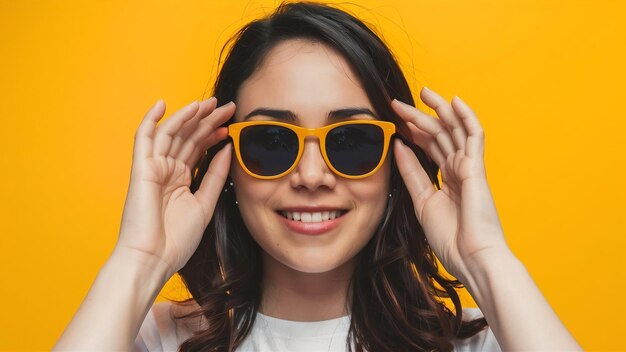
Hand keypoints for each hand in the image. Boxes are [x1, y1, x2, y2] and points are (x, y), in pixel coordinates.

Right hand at [115, 98, 234, 277]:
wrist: (154, 259)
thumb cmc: (177, 240)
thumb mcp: (205, 203)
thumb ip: (216, 175)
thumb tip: (228, 148)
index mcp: (180, 179)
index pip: (197, 148)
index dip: (213, 134)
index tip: (230, 124)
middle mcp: (166, 170)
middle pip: (188, 137)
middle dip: (207, 120)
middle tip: (227, 106)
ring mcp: (153, 168)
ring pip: (171, 133)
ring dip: (189, 116)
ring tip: (209, 103)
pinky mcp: (141, 169)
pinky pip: (144, 138)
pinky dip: (150, 120)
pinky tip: (163, 104)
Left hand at [391, 87, 508, 282]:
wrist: (471, 258)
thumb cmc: (451, 237)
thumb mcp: (422, 200)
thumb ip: (411, 172)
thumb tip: (399, 145)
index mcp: (447, 179)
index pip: (429, 147)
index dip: (412, 131)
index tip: (394, 120)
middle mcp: (459, 169)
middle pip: (437, 135)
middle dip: (417, 117)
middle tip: (397, 103)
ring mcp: (469, 167)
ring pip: (453, 130)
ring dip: (438, 109)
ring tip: (423, 92)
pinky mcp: (477, 168)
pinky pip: (474, 136)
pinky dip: (466, 117)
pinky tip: (454, 101)